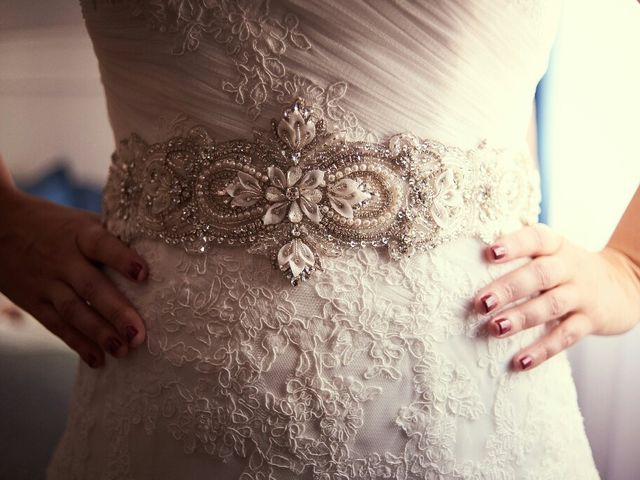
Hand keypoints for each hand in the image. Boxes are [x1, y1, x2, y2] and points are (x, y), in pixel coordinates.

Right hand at [0, 188, 148, 367]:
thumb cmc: (54, 224)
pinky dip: (77, 344)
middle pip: (91, 286)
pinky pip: (57, 326)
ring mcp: (47, 283)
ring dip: (99, 334)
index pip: (102, 245)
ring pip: (73, 311)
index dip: (122, 259)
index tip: (144, 274)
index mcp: (79, 234)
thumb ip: (111, 238)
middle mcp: (63, 259)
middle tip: (139, 334)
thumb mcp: (81, 222)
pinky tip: (98, 360)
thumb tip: (157, 254)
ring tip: (123, 350)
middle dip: (116, 311)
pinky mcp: (34, 302)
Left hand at [473, 223, 639, 370]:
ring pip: (551, 305)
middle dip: (508, 288)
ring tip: (494, 328)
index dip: (513, 244)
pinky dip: (542, 350)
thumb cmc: (566, 267)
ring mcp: (581, 295)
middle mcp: (569, 267)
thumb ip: (521, 254)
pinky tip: (519, 362)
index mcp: (555, 245)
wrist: (623, 284)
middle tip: (481, 303)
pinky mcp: (590, 321)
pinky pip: (565, 337)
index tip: (489, 253)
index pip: (535, 239)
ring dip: (521, 318)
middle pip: (539, 274)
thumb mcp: (552, 252)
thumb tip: (466, 262)